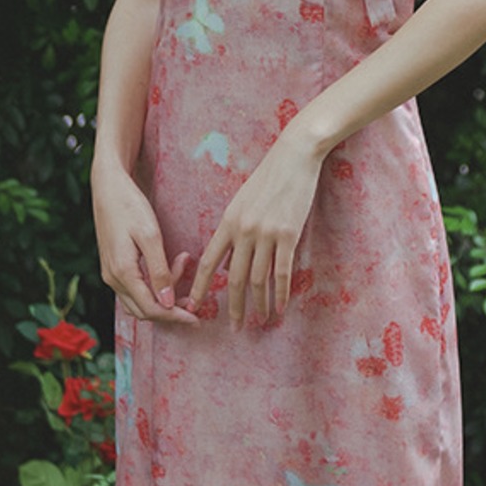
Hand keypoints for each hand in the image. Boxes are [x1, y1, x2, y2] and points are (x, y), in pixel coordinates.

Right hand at [92, 163, 196, 324]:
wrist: (107, 186)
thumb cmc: (129, 206)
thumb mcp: (150, 235)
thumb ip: (159, 271)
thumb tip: (168, 303)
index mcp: (122, 272)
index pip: (151, 309)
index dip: (175, 317)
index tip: (197, 318)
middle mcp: (113, 278)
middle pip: (144, 310)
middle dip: (171, 310)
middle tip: (195, 301)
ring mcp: (111, 273)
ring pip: (138, 302)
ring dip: (162, 298)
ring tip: (184, 275)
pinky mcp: (113, 266)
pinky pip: (134, 289)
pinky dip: (153, 288)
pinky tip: (168, 269)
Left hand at [186, 129, 324, 326]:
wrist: (293, 156)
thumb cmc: (268, 177)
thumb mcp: (242, 201)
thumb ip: (234, 228)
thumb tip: (229, 255)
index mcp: (227, 222)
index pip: (208, 262)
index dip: (200, 287)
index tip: (193, 306)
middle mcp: (243, 231)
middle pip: (233, 278)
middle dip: (233, 307)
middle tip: (234, 328)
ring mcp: (266, 234)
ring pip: (258, 280)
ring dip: (259, 305)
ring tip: (260, 322)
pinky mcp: (288, 235)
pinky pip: (282, 273)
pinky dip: (281, 294)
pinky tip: (281, 308)